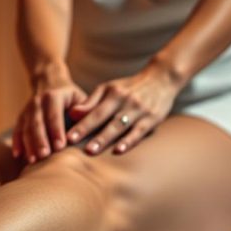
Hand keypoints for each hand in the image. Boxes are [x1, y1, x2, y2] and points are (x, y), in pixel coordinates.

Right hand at [13, 77, 87, 162]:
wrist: (51, 82)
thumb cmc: (72, 96)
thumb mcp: (81, 97)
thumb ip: (85, 109)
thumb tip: (84, 121)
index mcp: (54, 95)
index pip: (54, 115)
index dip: (56, 131)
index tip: (60, 147)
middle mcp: (37, 101)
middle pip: (37, 123)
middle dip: (40, 140)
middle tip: (44, 156)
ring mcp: (27, 109)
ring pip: (26, 128)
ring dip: (29, 144)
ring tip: (33, 161)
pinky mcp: (21, 117)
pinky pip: (17, 130)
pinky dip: (17, 142)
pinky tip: (17, 155)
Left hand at [66, 63, 182, 154]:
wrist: (162, 79)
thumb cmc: (129, 88)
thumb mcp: (110, 89)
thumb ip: (91, 102)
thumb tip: (72, 114)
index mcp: (114, 93)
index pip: (95, 111)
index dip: (81, 124)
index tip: (68, 136)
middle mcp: (126, 101)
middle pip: (105, 119)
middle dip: (89, 132)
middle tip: (73, 145)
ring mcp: (139, 111)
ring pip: (120, 126)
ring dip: (105, 139)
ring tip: (91, 151)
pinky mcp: (152, 119)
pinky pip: (138, 132)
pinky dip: (128, 141)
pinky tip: (118, 150)